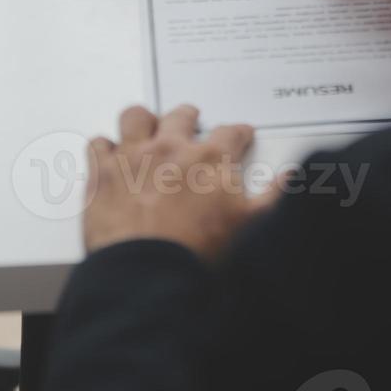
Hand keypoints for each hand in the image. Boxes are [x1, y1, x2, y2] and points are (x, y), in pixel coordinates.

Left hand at [84, 105, 277, 256]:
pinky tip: (109, 156)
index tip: (240, 135)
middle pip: (180, 116)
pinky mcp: (102, 173)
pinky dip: (104, 148)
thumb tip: (291, 177)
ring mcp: (133, 156)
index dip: (238, 133)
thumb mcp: (250, 226)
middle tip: (191, 122)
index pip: (230, 132)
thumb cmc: (198, 250)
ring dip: (142, 121)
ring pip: (135, 117)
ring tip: (146, 128)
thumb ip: (273, 196)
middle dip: (188, 117)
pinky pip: (98, 144)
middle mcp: (170, 147)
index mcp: (209, 158)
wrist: (147, 274)